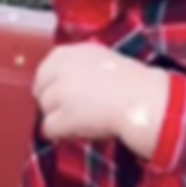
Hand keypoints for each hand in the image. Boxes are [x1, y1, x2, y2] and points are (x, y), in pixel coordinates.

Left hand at [33, 43, 170, 158]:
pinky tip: (79, 130)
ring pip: (45, 110)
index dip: (53, 86)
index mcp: (68, 53)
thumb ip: (76, 66)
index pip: (44, 71)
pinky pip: (48, 129)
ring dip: (59, 118)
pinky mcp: (64, 116)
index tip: (64, 95)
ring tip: (83, 119)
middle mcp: (60, 69)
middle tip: (73, 110)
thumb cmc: (130, 82)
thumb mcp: (99, 60)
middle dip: (53, 102)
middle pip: (40, 91)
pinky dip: (61, 133)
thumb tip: (59, 81)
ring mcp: (61, 93)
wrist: (144, 99)